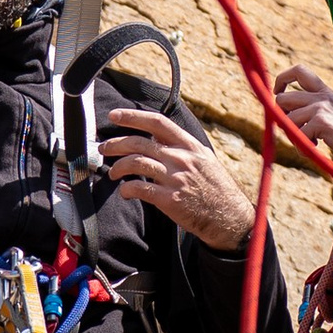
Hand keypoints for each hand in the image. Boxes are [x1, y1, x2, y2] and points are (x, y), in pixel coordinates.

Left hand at [98, 107, 256, 251]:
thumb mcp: (204, 160)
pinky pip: (139, 188)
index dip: (132, 117)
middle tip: (103, 148)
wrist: (228, 217)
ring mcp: (175, 178)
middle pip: (139, 142)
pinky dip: (126, 189)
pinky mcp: (170, 199)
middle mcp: (181, 158)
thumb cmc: (215, 189)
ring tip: (112, 173)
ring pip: (135, 163)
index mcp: (189, 146)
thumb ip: (182, 148)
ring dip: (118, 167)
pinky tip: (124, 192)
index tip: (114, 116)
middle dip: (115, 144)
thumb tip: (157, 139)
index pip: (157, 123)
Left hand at [275, 63, 332, 179]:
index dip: (281, 80)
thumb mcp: (332, 117)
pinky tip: (317, 148)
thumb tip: (283, 116)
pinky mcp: (322, 122)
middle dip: (282, 117)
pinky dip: (302, 148)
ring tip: (311, 142)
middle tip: (297, 130)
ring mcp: (322, 107)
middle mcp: (322, 96)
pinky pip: (297, 135)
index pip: (298, 70)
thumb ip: (313, 111)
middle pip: (283, 98)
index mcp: (325, 92)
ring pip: (286, 118)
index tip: (278, 94)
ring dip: (293, 136)